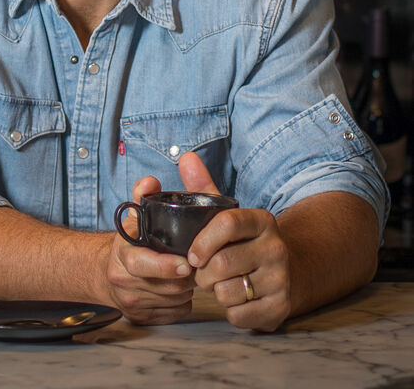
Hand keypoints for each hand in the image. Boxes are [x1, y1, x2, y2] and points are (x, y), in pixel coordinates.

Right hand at [106, 174, 195, 324]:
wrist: (102, 272)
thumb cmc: (127, 242)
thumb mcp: (132, 217)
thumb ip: (143, 196)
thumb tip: (151, 181)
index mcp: (123, 255)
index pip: (143, 264)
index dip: (167, 265)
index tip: (186, 263)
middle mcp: (124, 282)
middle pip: (167, 286)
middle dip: (187, 276)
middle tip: (198, 263)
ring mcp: (133, 303)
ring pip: (175, 300)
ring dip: (188, 287)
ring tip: (190, 272)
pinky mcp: (142, 319)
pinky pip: (175, 312)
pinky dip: (183, 300)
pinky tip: (181, 287)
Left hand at [179, 152, 290, 331]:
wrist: (286, 273)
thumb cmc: (244, 242)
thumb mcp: (227, 213)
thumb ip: (204, 187)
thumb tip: (186, 157)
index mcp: (261, 220)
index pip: (227, 223)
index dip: (203, 241)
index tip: (192, 254)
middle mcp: (276, 247)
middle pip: (222, 264)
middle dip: (203, 273)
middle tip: (203, 273)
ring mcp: (281, 278)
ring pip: (228, 292)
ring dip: (214, 292)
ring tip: (220, 284)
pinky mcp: (280, 307)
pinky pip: (238, 315)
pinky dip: (229, 311)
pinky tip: (236, 299)